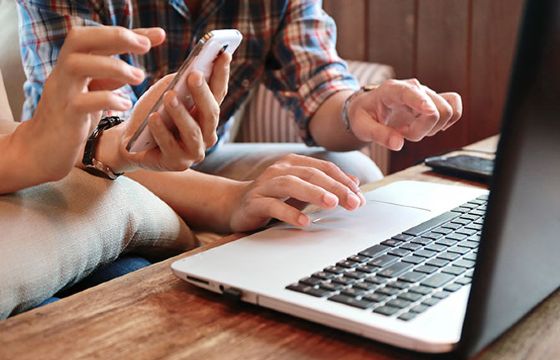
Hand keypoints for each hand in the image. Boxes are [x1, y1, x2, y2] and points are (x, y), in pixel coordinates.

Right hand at [27, 26, 164, 180]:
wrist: (44, 149)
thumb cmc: (72, 118)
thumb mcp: (92, 93)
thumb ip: (109, 80)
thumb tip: (134, 70)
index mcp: (73, 63)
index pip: (99, 37)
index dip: (130, 33)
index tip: (159, 35)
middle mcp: (63, 72)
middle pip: (80, 39)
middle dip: (116, 37)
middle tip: (146, 46)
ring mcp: (62, 91)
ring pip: (78, 65)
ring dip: (113, 67)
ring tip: (139, 78)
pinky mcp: (65, 114)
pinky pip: (83, 101)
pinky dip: (108, 99)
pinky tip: (125, 105)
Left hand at [106, 51, 231, 171]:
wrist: (129, 142)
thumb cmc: (152, 113)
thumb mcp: (166, 93)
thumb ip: (180, 83)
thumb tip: (194, 68)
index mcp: (207, 115)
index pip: (219, 93)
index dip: (222, 74)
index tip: (224, 54)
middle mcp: (206, 135)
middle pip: (210, 113)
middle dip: (202, 93)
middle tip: (194, 75)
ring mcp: (193, 151)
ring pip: (193, 131)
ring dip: (181, 113)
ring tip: (169, 97)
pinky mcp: (176, 163)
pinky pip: (169, 146)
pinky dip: (161, 131)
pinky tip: (154, 118)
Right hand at [227, 154, 365, 231]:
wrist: (234, 204)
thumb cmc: (272, 196)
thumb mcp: (302, 189)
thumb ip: (326, 184)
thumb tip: (355, 183)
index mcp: (293, 163)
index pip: (324, 168)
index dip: (343, 181)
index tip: (359, 197)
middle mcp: (279, 170)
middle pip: (311, 174)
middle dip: (335, 188)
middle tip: (353, 202)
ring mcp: (265, 185)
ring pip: (291, 184)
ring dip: (314, 193)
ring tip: (332, 204)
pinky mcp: (254, 202)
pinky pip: (273, 206)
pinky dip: (289, 213)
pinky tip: (304, 222)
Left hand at [347, 79, 462, 150]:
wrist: (366, 108)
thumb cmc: (363, 115)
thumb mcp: (362, 127)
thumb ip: (379, 135)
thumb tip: (398, 145)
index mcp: (392, 90)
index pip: (412, 92)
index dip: (423, 102)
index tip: (430, 114)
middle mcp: (413, 88)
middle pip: (436, 109)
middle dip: (422, 130)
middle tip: (402, 133)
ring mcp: (426, 95)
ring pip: (446, 112)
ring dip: (431, 128)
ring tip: (410, 129)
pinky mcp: (434, 102)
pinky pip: (454, 109)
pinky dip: (445, 123)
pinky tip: (427, 127)